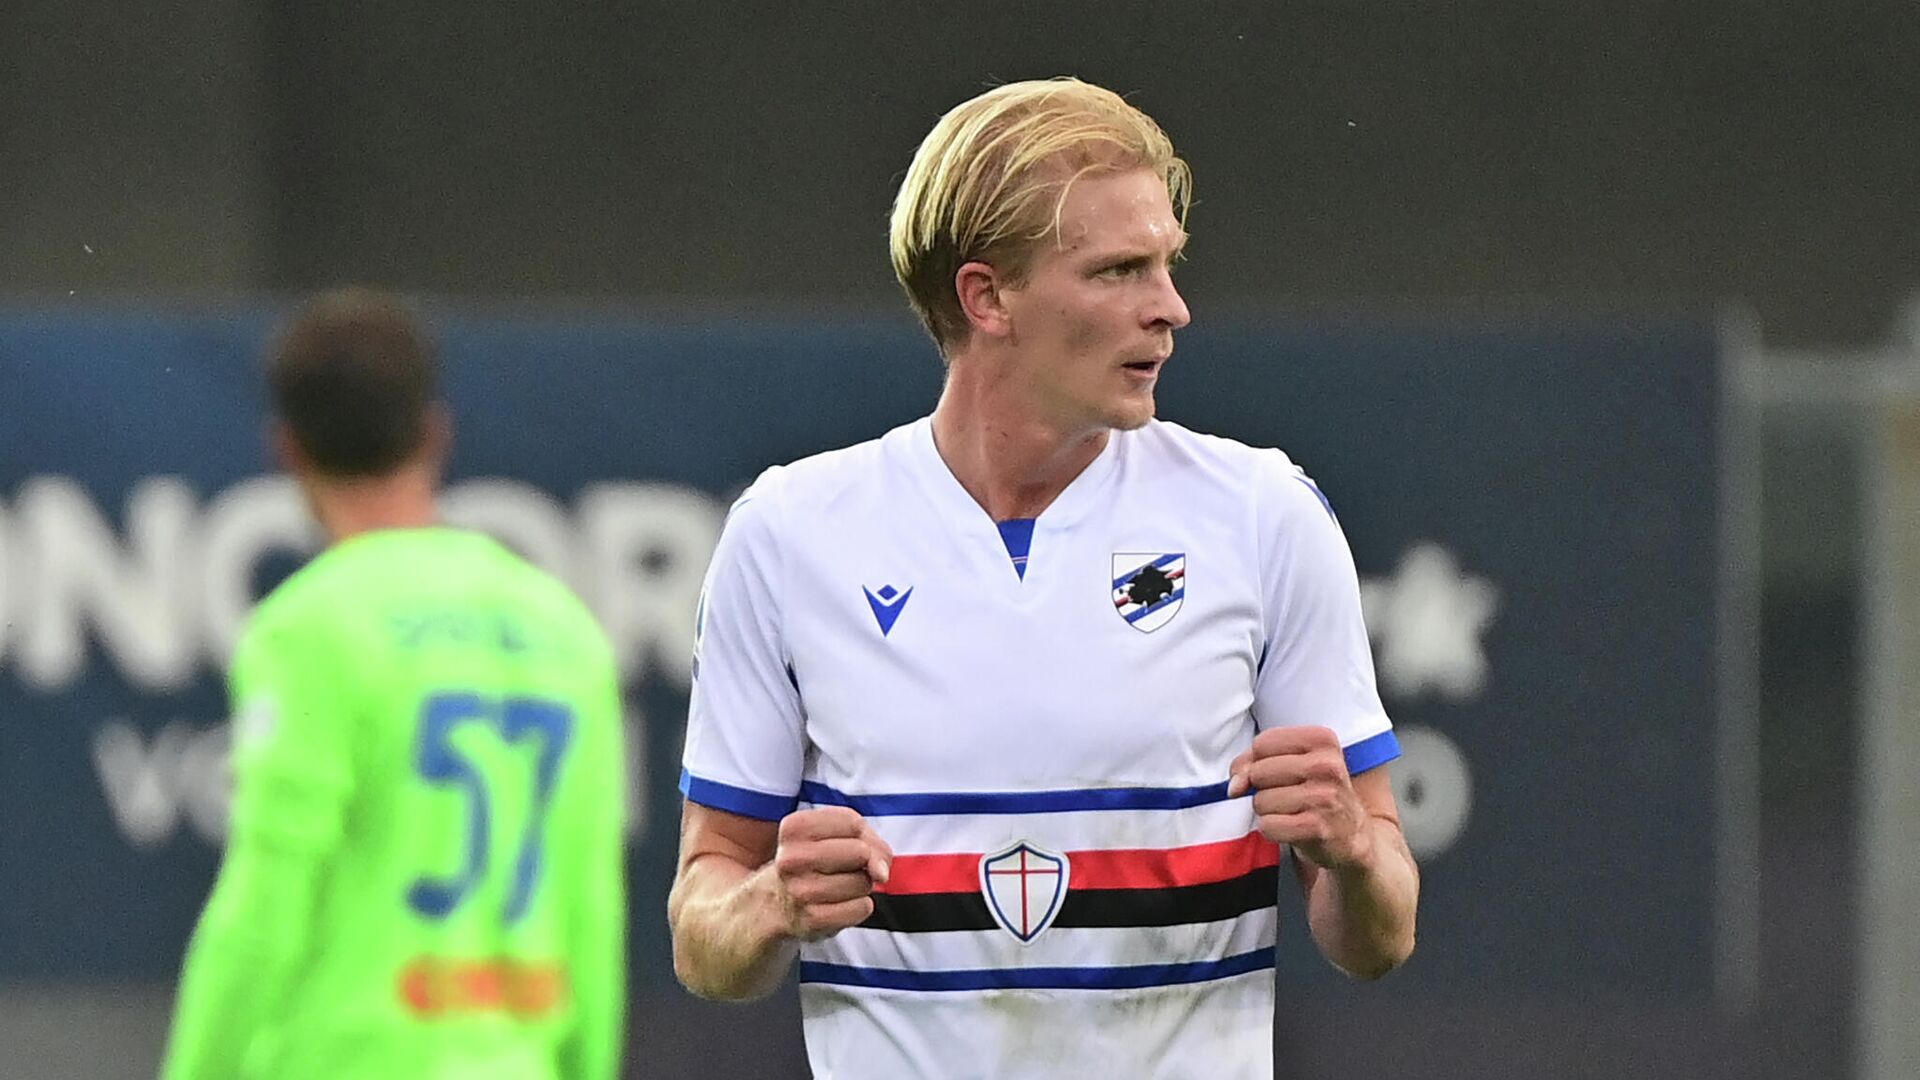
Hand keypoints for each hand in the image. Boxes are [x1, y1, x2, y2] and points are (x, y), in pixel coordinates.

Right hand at [770, 806, 893, 940]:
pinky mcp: (813, 920)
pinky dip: (858, 907)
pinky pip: (862, 907)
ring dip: (859, 885)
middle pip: (860, 851)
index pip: (853, 822)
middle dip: (862, 860)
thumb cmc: (815, 862)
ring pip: (863, 882)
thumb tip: (882, 873)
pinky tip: (837, 904)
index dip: (859, 834)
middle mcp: (791, 859)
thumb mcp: (836, 834)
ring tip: (835, 886)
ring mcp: (800, 891)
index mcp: (793, 828)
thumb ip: (869, 840)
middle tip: (840, 867)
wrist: (778, 903)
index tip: (842, 843)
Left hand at [1228, 726, 1372, 870]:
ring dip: (1269, 811)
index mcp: (1323, 740)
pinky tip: (1293, 828)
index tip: (1276, 772)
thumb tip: (1233, 786)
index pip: (1262, 743)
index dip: (1258, 761)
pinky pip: (1268, 825)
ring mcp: (1324, 797)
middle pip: (1258, 772)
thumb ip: (1252, 762)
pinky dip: (1273, 830)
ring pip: (1260, 801)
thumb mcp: (1291, 763)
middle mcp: (1327, 766)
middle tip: (1289, 795)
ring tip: (1294, 812)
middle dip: (1263, 788)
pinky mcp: (1317, 828)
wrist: (1351, 835)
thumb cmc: (1314, 792)